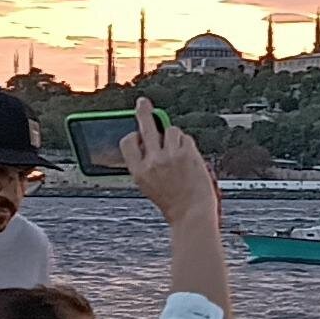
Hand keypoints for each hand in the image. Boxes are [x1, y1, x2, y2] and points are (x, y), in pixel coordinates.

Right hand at [121, 98, 215, 227]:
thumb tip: (151, 140)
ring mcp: (170, 156)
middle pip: (145, 127)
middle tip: (142, 103)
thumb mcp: (151, 186)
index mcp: (139, 172)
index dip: (134, 136)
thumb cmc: (174, 204)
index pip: (128, 143)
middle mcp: (152, 161)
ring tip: (181, 156)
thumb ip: (148, 164)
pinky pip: (186, 138)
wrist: (192, 215)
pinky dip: (188, 146)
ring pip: (171, 130)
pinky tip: (191, 160)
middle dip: (144, 112)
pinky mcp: (187, 154)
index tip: (137, 133)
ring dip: (176, 138)